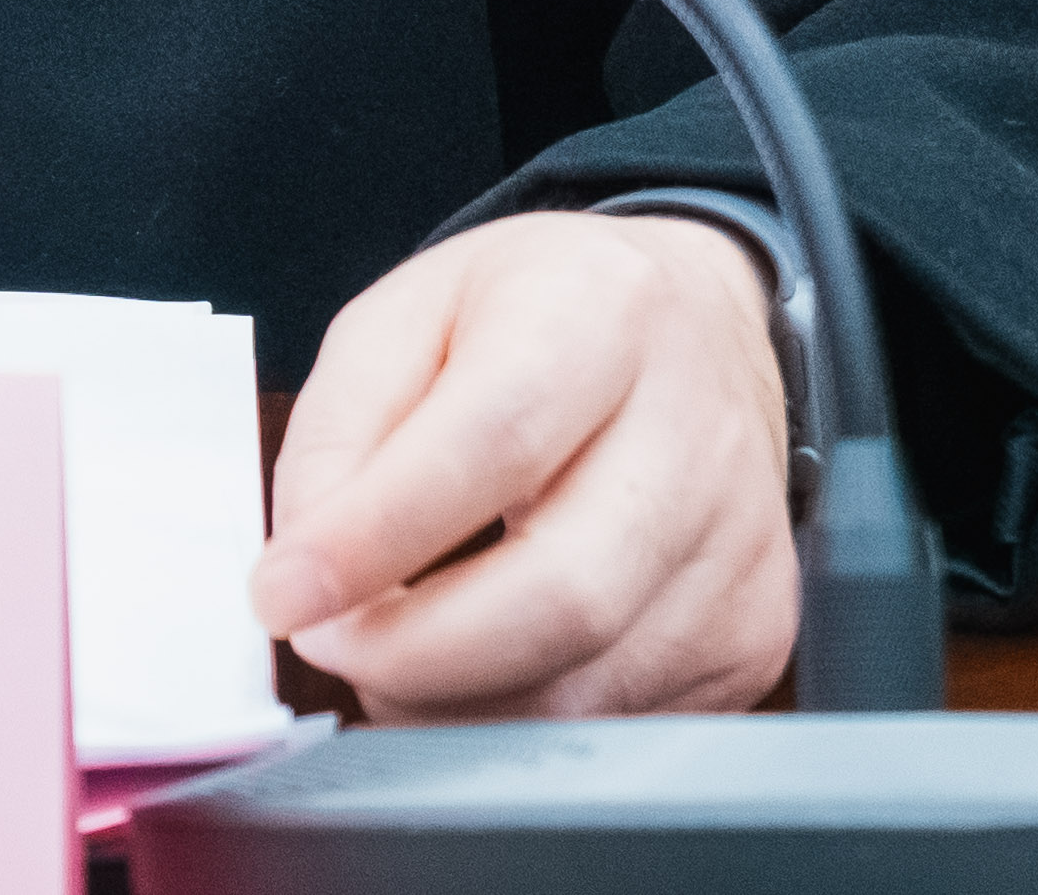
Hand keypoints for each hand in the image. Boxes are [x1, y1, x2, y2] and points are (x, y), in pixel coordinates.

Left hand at [249, 210, 795, 720]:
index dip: (377, 538)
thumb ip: (338, 429)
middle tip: (329, 642)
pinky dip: (520, 722)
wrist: (699, 329)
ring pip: (586, 690)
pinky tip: (482, 668)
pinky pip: (619, 727)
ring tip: (397, 649)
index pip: (493, 443)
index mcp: (603, 311)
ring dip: (454, 702)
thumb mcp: (409, 314)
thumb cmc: (538, 320)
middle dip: (413, 652)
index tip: (283, 596)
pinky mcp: (753, 636)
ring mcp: (739, 548)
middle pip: (562, 593)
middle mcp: (697, 430)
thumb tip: (303, 574)